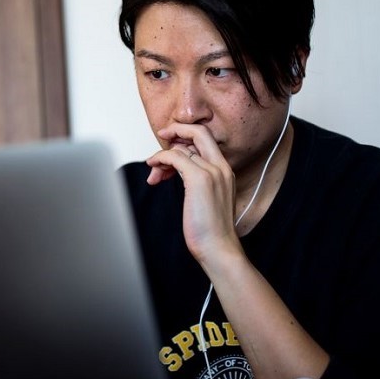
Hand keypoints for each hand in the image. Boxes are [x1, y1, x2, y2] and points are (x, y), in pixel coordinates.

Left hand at [146, 123, 240, 262]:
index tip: (172, 140)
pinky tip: (154, 170)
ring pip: (182, 147)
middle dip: (177, 129)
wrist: (219, 248)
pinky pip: (174, 157)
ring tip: (154, 173)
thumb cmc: (211, 230)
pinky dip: (160, 160)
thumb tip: (178, 169)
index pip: (206, 139)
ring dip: (162, 156)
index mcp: (225, 170)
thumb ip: (198, 180)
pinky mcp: (199, 179)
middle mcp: (221, 167)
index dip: (187, 136)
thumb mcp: (207, 198)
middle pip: (199, 131)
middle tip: (162, 136)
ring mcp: (211, 171)